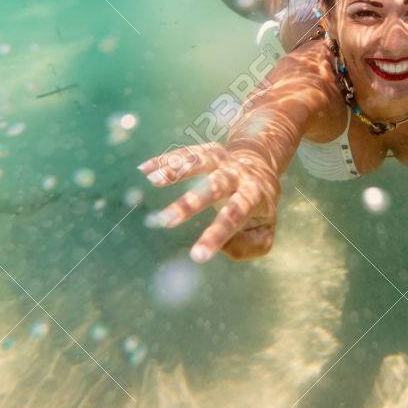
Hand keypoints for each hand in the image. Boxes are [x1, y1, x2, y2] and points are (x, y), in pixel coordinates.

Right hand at [137, 143, 280, 261]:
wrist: (261, 167)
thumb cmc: (257, 209)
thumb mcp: (264, 232)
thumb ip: (249, 246)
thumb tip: (223, 246)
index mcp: (255, 196)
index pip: (235, 216)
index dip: (216, 236)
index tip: (196, 257)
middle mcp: (239, 175)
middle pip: (216, 186)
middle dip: (191, 203)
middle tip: (166, 221)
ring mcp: (225, 160)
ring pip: (201, 161)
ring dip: (177, 170)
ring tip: (153, 181)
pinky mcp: (209, 151)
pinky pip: (187, 152)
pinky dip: (166, 159)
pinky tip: (144, 170)